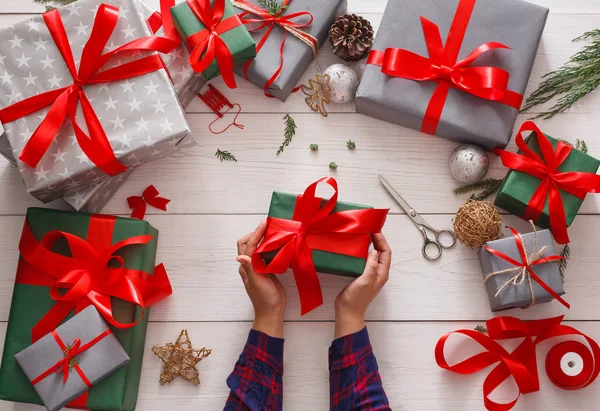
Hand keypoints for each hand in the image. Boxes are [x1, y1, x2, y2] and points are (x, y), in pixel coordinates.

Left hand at [237, 220, 286, 337]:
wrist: (272, 311)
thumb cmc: (264, 299)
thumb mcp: (257, 283)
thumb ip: (249, 269)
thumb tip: (239, 257)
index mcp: (246, 267)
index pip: (249, 245)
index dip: (256, 233)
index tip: (264, 223)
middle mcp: (250, 265)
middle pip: (248, 243)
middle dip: (255, 233)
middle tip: (268, 225)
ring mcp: (258, 267)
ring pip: (257, 248)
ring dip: (262, 238)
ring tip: (273, 230)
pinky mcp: (267, 270)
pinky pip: (266, 254)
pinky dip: (269, 246)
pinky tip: (278, 243)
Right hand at [334, 233, 391, 338]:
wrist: (347, 311)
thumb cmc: (356, 298)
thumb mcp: (365, 280)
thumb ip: (371, 266)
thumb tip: (374, 250)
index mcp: (381, 273)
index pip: (386, 252)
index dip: (382, 240)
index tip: (374, 230)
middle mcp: (378, 272)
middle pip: (381, 252)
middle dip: (377, 240)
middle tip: (368, 229)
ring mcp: (370, 273)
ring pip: (373, 255)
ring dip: (369, 245)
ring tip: (362, 235)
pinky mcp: (361, 275)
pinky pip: (365, 259)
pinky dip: (362, 251)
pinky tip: (355, 248)